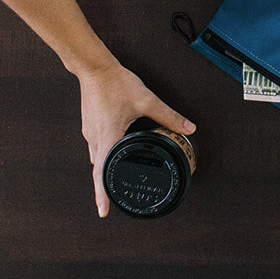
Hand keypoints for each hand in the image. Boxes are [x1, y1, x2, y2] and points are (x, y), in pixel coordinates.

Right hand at [77, 62, 195, 216]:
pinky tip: (115, 152)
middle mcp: (95, 139)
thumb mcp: (147, 101)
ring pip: (98, 158)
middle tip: (113, 201)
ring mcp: (90, 132)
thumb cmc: (116, 83)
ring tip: (116, 180)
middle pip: (99, 170)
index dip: (103, 194)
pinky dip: (105, 154)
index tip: (104, 211)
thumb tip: (189, 128)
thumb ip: (169, 116)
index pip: (102, 173)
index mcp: (108, 137)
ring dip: (106, 169)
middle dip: (106, 185)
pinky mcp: (90, 125)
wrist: (94, 67)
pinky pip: (97, 146)